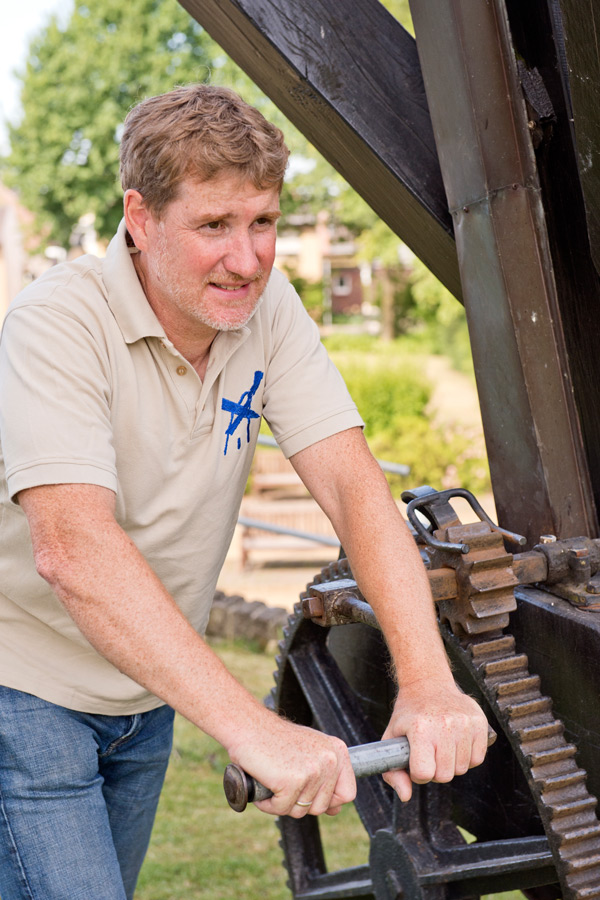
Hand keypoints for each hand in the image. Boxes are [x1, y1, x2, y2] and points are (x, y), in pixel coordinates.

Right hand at [228, 713, 355, 817]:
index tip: (310, 792)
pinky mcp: (292, 781)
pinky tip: (263, 783)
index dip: (329, 800)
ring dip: (282, 802)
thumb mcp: (309, 752)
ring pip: (301, 811)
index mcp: (337, 751)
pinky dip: (268, 803)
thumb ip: (326, 776)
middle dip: (299, 802)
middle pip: (322, 807)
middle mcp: (330, 760)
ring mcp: (313, 770)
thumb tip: (336, 809)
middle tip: (284, 780)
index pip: (348, 793)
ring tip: (273, 779)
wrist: (248, 726)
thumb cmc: (274, 739)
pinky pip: (281, 809)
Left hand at [380, 678, 488, 801]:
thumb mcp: (391, 738)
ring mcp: (464, 722)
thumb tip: (405, 796)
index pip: (423, 773)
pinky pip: (478, 759)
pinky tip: (456, 743)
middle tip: (429, 752)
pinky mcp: (480, 722)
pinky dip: (467, 757)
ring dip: (451, 764)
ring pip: (462, 769)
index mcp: (420, 729)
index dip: (418, 773)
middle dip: (435, 770)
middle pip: (444, 775)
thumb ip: (393, 771)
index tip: (415, 760)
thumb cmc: (408, 714)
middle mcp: (444, 725)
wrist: (428, 683)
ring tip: (442, 745)